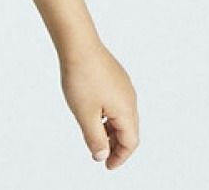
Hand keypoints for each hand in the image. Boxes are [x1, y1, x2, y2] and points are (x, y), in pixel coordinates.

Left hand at [59, 41, 138, 169]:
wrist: (78, 44)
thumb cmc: (82, 77)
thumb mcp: (85, 114)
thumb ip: (95, 139)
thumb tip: (101, 155)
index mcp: (127, 110)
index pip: (130, 142)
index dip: (119, 157)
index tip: (106, 165)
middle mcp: (130, 98)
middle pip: (128, 129)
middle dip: (115, 144)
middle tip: (99, 153)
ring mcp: (123, 85)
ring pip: (121, 114)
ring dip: (110, 128)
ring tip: (93, 134)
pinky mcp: (114, 75)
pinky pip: (115, 100)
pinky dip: (107, 113)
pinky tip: (92, 111)